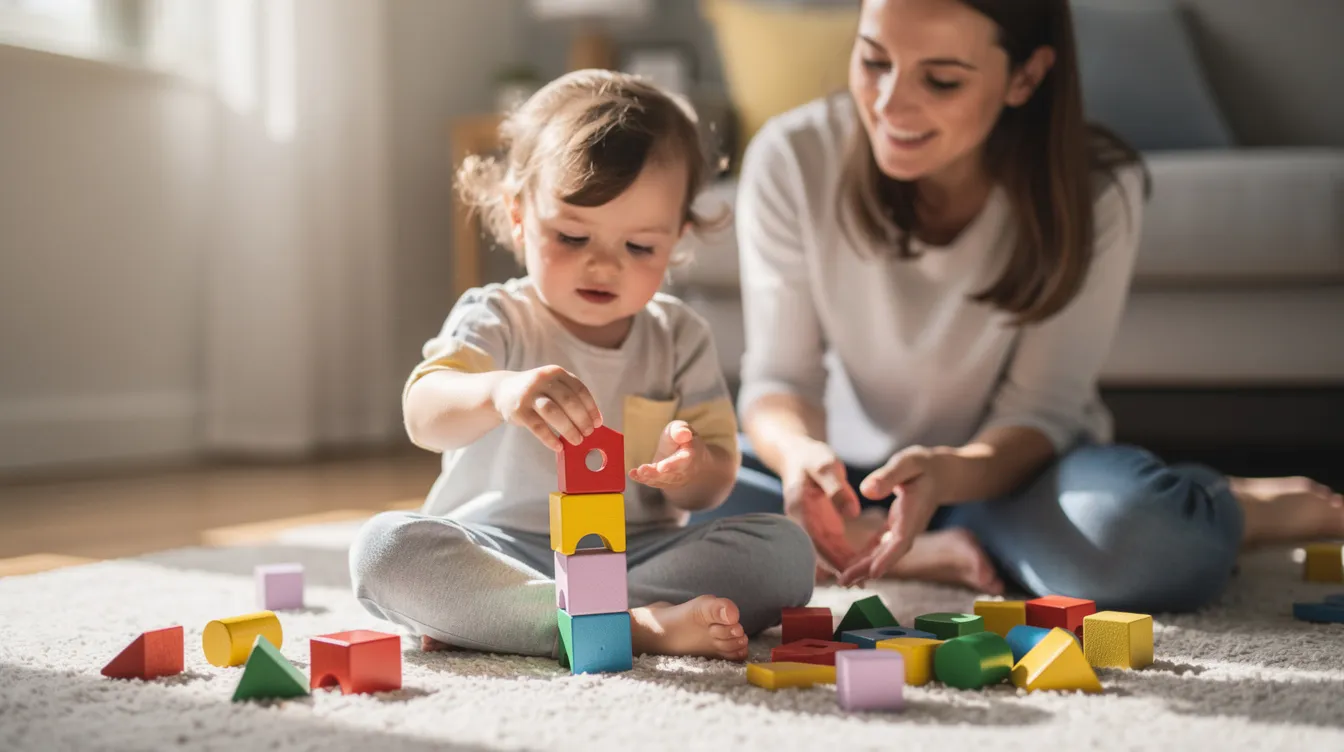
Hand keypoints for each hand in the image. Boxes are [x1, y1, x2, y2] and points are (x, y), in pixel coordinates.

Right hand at [490, 366, 601, 450]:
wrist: (501, 391)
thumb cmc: (536, 393)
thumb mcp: (551, 387)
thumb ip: (569, 399)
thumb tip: (591, 423)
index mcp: (556, 373)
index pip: (579, 389)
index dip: (591, 407)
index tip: (598, 423)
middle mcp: (542, 379)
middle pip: (568, 401)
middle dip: (582, 419)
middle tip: (588, 433)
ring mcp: (528, 394)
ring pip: (553, 412)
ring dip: (568, 429)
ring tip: (577, 441)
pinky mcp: (518, 410)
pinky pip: (537, 426)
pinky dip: (550, 438)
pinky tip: (558, 447)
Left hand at [629, 420, 701, 488]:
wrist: (687, 454)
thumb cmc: (682, 438)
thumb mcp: (681, 428)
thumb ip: (680, 430)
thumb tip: (683, 434)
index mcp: (690, 455)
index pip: (683, 462)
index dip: (672, 465)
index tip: (661, 467)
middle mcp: (684, 471)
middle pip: (671, 475)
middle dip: (656, 474)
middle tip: (643, 470)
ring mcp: (675, 479)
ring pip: (662, 481)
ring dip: (649, 477)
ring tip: (638, 472)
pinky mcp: (664, 482)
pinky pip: (654, 482)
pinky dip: (643, 479)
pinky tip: (633, 474)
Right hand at [780, 438, 861, 576]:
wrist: (798, 453)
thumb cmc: (812, 456)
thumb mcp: (825, 465)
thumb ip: (837, 488)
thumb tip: (852, 513)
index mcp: (799, 508)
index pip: (813, 539)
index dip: (830, 557)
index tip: (847, 571)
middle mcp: (802, 522)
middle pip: (819, 551)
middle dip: (839, 568)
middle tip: (861, 583)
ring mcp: (811, 525)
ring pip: (827, 552)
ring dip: (844, 566)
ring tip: (865, 581)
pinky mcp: (821, 525)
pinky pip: (833, 545)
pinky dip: (846, 556)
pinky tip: (861, 566)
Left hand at [838, 445, 942, 585]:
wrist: (941, 473)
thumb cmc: (923, 465)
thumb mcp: (907, 463)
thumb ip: (888, 476)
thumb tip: (867, 491)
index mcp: (913, 511)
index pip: (902, 539)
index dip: (888, 557)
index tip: (874, 573)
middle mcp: (909, 526)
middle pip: (889, 553)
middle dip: (868, 569)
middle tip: (844, 582)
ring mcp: (903, 530)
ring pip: (884, 553)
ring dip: (864, 567)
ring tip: (843, 581)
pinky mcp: (897, 529)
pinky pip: (880, 546)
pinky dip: (867, 556)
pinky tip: (851, 566)